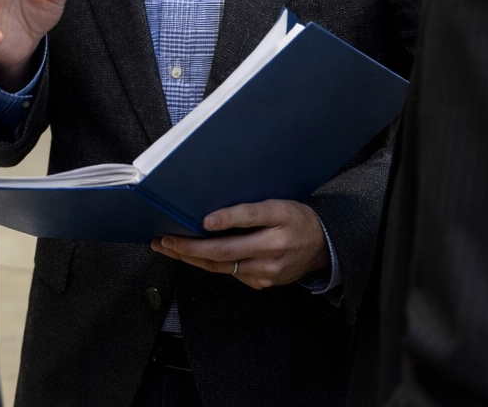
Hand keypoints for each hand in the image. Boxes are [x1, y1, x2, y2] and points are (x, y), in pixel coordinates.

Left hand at [150, 199, 329, 289]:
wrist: (322, 247)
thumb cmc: (296, 219)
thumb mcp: (279, 204)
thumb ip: (251, 210)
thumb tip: (215, 215)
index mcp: (278, 223)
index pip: (249, 218)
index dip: (226, 219)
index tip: (203, 220)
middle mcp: (271, 251)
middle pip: (225, 252)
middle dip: (190, 248)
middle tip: (165, 241)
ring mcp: (266, 272)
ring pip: (222, 267)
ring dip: (191, 258)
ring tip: (169, 248)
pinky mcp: (262, 283)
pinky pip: (231, 273)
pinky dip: (210, 264)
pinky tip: (192, 256)